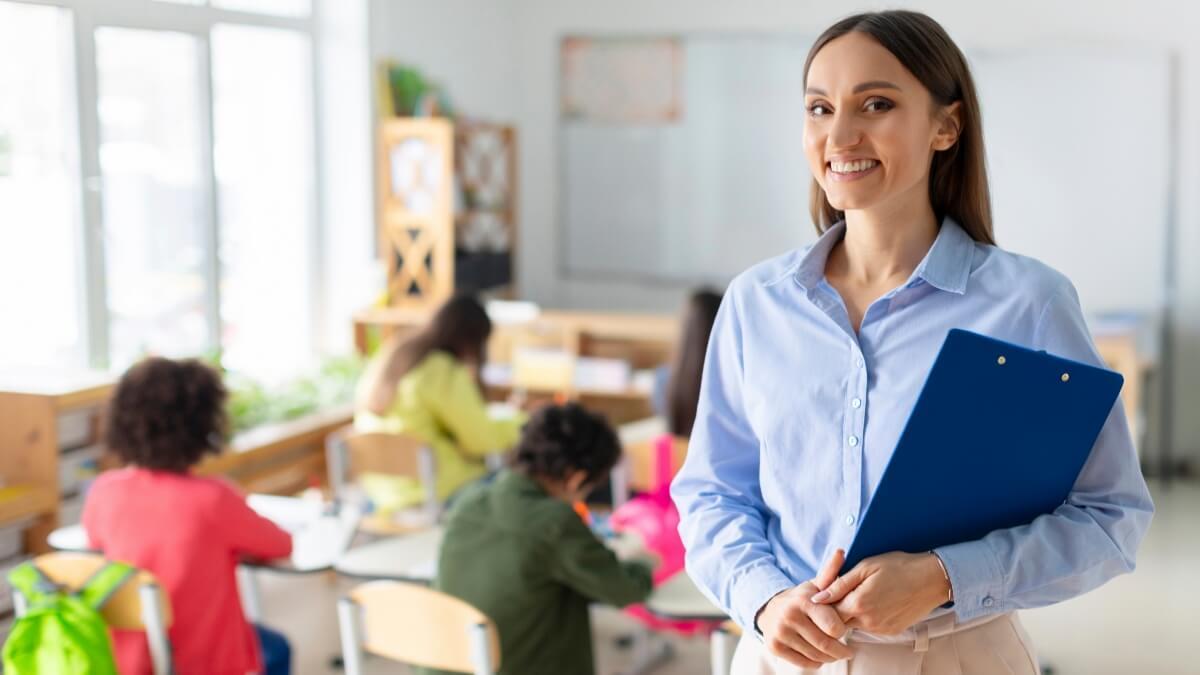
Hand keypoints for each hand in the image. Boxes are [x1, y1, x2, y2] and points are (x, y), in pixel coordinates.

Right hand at [754, 549, 853, 668]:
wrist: (770, 609)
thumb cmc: (801, 599)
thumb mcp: (815, 585)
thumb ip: (830, 573)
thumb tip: (840, 551)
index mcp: (804, 602)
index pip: (833, 627)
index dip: (843, 631)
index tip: (846, 630)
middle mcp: (790, 617)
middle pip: (826, 645)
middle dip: (841, 650)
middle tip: (847, 650)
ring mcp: (780, 633)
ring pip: (816, 656)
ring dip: (830, 658)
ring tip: (835, 653)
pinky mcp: (774, 647)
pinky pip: (803, 663)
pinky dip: (815, 662)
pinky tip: (819, 655)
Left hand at [810, 551, 950, 635]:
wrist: (932, 578)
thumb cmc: (899, 566)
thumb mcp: (865, 567)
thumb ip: (839, 585)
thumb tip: (817, 598)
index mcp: (858, 604)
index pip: (827, 613)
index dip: (825, 602)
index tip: (829, 591)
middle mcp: (868, 621)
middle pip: (839, 621)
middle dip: (838, 608)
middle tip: (846, 590)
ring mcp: (881, 628)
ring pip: (855, 625)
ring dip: (853, 612)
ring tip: (865, 593)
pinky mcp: (891, 631)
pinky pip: (870, 627)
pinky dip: (868, 616)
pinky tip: (877, 601)